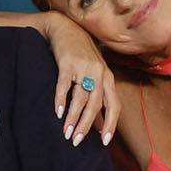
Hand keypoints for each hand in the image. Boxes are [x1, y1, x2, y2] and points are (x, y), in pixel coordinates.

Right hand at [42, 13, 118, 146]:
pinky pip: (64, 85)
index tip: (104, 142)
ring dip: (72, 117)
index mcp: (108, 78)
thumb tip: (98, 124)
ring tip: (65, 132)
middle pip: (96, 104)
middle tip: (77, 141)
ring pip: (80, 98)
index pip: (114, 105)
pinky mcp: (67, 63)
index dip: (110, 124)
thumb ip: (96, 97)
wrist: (66, 28)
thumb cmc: (81, 54)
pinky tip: (57, 112)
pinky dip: (61, 100)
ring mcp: (84, 68)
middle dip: (86, 125)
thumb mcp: (93, 74)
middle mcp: (99, 73)